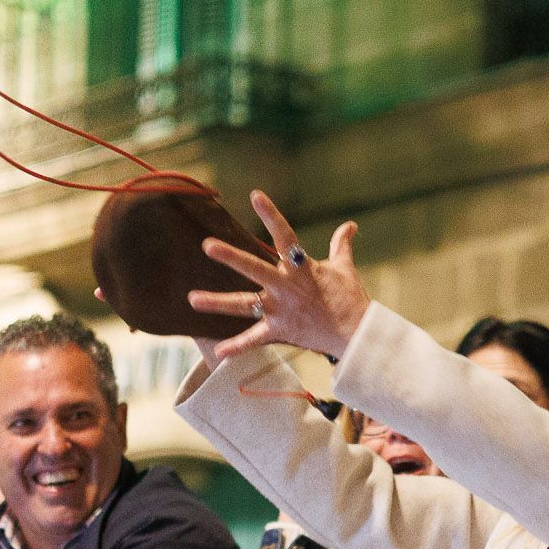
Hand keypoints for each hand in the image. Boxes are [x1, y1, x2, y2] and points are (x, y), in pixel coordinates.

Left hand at [185, 191, 371, 361]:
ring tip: (192, 299)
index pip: (285, 236)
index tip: (256, 195)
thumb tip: (351, 226)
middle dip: (231, 257)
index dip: (271, 215)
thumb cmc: (349, 298)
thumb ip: (341, 245)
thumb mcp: (345, 268)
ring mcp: (281, 309)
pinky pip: (255, 339)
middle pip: (255, 268)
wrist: (356, 333)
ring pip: (245, 303)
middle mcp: (287, 287)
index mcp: (302, 268)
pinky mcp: (280, 330)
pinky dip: (237, 347)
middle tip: (207, 245)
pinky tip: (217, 353)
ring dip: (218, 302)